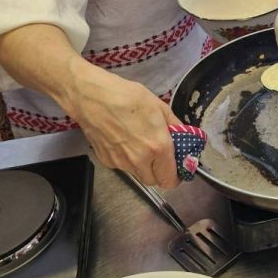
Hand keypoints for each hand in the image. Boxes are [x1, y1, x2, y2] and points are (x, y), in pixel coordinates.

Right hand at [64, 63, 180, 187]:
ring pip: (138, 174)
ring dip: (144, 166)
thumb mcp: (159, 106)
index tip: (177, 167)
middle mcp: (139, 160)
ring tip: (141, 144)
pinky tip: (124, 141)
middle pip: (155, 181)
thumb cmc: (127, 97)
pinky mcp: (106, 160)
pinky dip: (127, 159)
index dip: (176, 176)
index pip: (170, 179)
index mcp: (158, 147)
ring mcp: (120, 163)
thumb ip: (175, 126)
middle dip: (160, 172)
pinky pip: (122, 166)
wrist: (92, 97)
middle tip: (161, 157)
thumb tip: (185, 135)